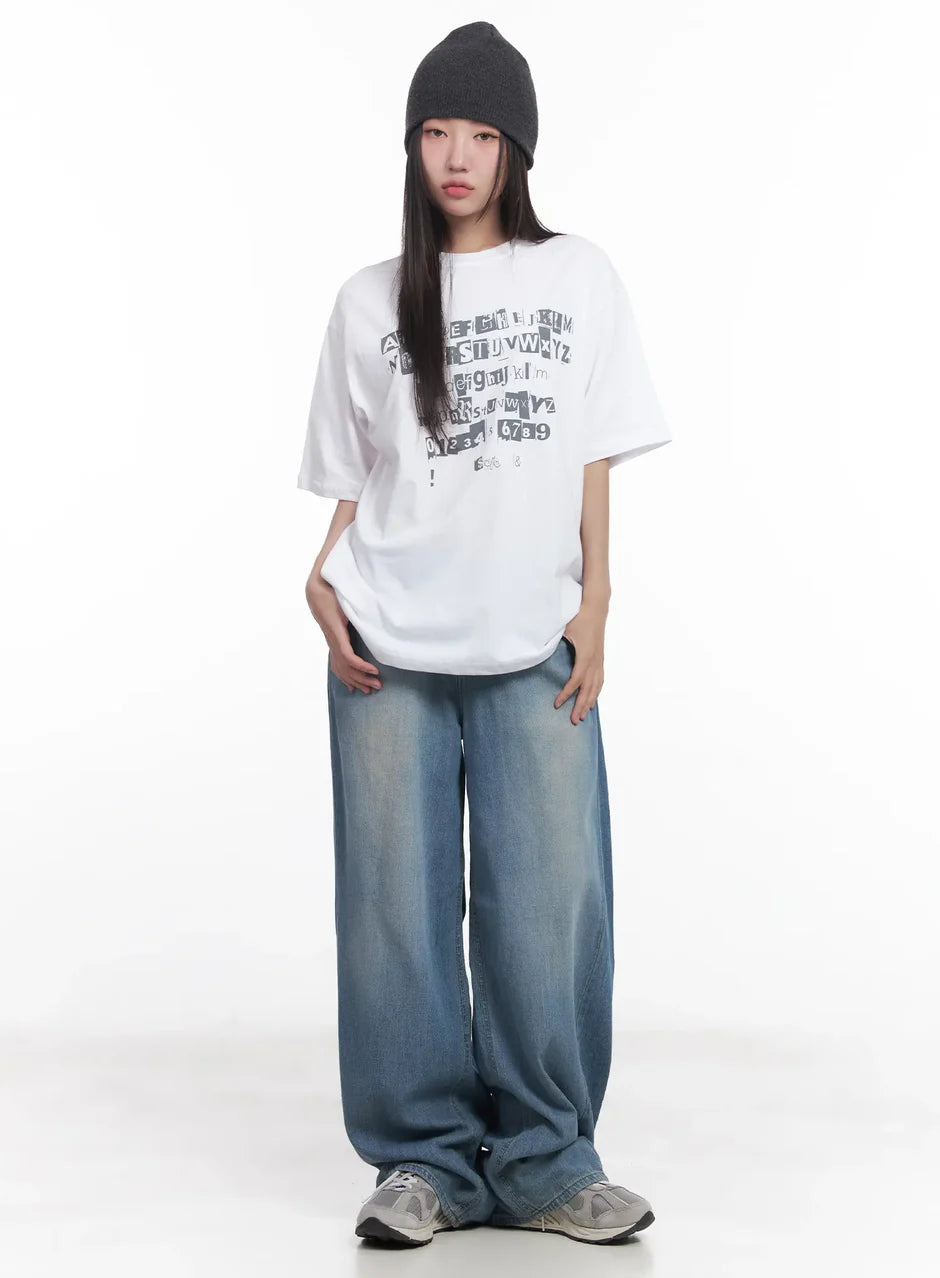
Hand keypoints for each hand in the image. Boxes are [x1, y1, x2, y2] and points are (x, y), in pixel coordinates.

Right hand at [305, 568, 381, 693]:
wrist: (317, 590)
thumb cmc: (333, 592)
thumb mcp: (346, 599)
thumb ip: (358, 606)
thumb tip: (373, 610)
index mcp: (337, 632)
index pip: (347, 655)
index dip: (361, 666)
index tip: (375, 670)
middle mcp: (332, 640)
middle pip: (346, 667)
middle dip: (362, 678)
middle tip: (378, 686)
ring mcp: (331, 643)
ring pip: (340, 668)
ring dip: (355, 680)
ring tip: (369, 690)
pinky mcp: (332, 642)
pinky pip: (336, 664)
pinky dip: (344, 677)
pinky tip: (351, 687)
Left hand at [554, 605, 605, 723]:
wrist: (596, 607)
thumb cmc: (578, 615)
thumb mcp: (563, 626)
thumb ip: (551, 638)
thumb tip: (535, 649)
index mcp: (585, 653)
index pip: (576, 679)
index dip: (567, 693)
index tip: (557, 704)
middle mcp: (595, 659)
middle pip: (588, 688)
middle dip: (580, 705)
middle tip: (573, 720)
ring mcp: (599, 660)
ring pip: (596, 686)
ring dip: (589, 702)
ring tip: (582, 716)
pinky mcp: (600, 658)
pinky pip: (600, 680)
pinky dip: (596, 693)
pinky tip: (592, 701)